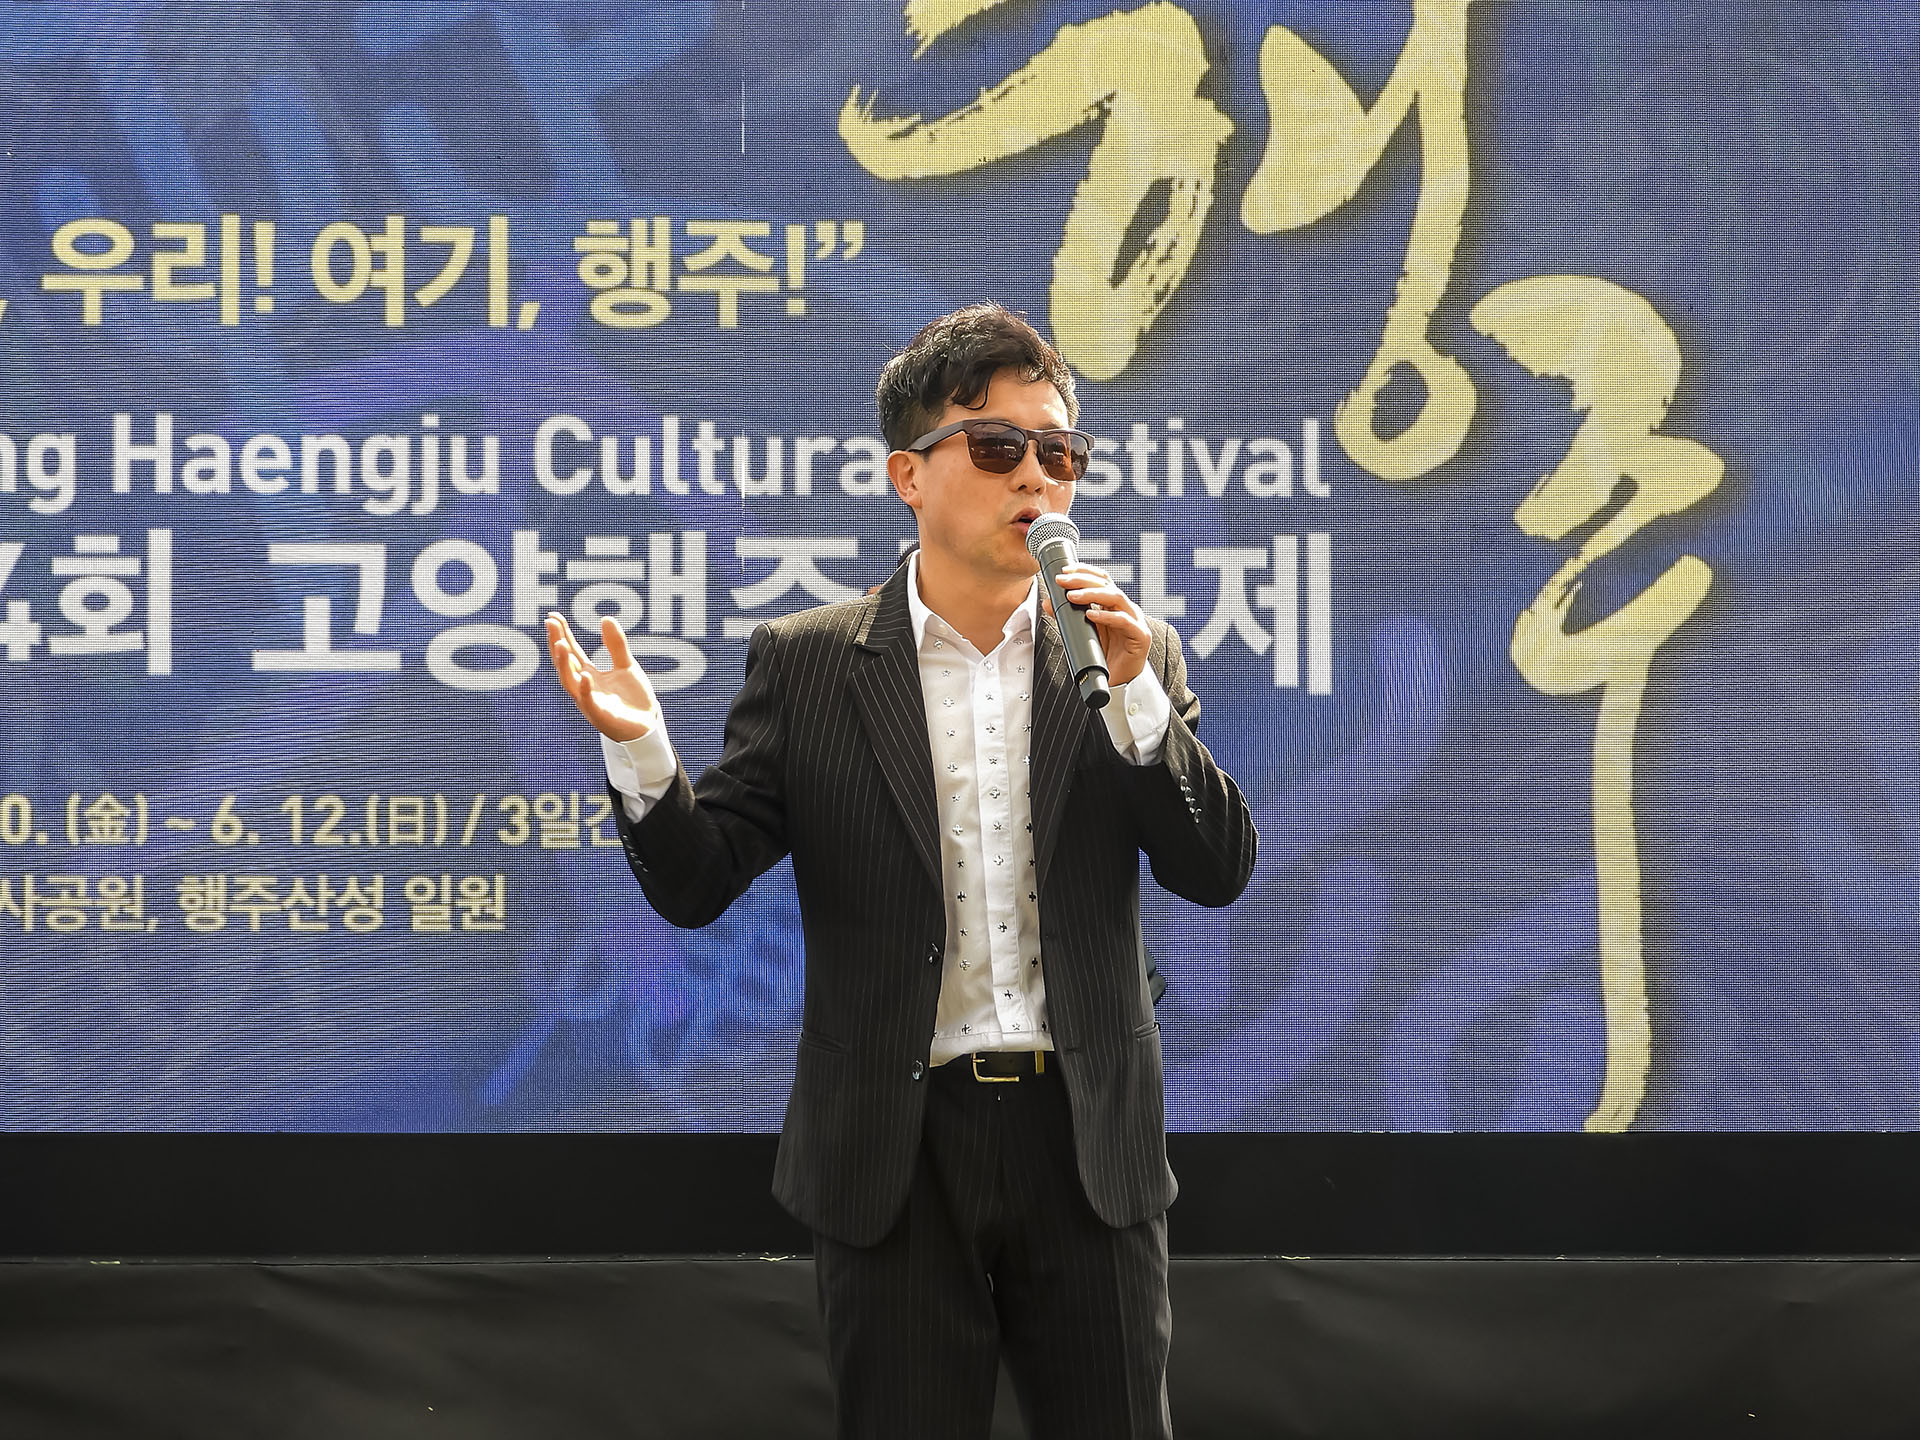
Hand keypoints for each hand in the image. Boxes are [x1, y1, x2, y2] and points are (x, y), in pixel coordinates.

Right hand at [545, 611, 660, 742]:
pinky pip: (589, 702)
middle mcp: (584, 687)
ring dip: (563, 664)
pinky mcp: (600, 716)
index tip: (552, 615)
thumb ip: (616, 645)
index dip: (562, 633)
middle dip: (556, 643)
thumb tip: (606, 618)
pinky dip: (585, 689)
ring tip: (560, 644)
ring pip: (569, 682)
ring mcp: (589, 701)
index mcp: (588, 674)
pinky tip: (585, 675)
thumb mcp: (626, 666)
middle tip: (551, 623)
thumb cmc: (634, 698)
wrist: (647, 725)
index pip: (571, 651)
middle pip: (565, 663)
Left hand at [1046, 565, 1150, 686]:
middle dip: (1083, 580)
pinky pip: (1123, 621)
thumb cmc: (1104, 655)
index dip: (1085, 571)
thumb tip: (1048, 602)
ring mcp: (1135, 620)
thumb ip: (1068, 616)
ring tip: (1072, 596)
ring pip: (1116, 597)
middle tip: (1063, 581)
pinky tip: (1090, 615)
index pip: (1102, 580)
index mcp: (1114, 605)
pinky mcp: (1140, 635)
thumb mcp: (1082, 632)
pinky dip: (1106, 616)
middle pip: (1107, 585)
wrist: (1118, 682)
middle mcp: (1126, 608)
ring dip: (1092, 594)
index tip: (1065, 571)